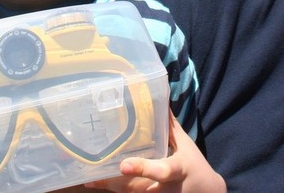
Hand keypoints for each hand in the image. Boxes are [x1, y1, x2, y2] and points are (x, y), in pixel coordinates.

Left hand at [84, 113, 224, 191]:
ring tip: (89, 179)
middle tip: (94, 176)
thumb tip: (160, 100)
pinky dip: (114, 189)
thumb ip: (171, 126)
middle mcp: (166, 189)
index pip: (161, 170)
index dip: (144, 169)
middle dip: (117, 182)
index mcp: (178, 170)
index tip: (124, 165)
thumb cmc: (195, 166)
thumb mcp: (186, 145)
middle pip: (138, 188)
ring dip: (110, 187)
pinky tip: (95, 183)